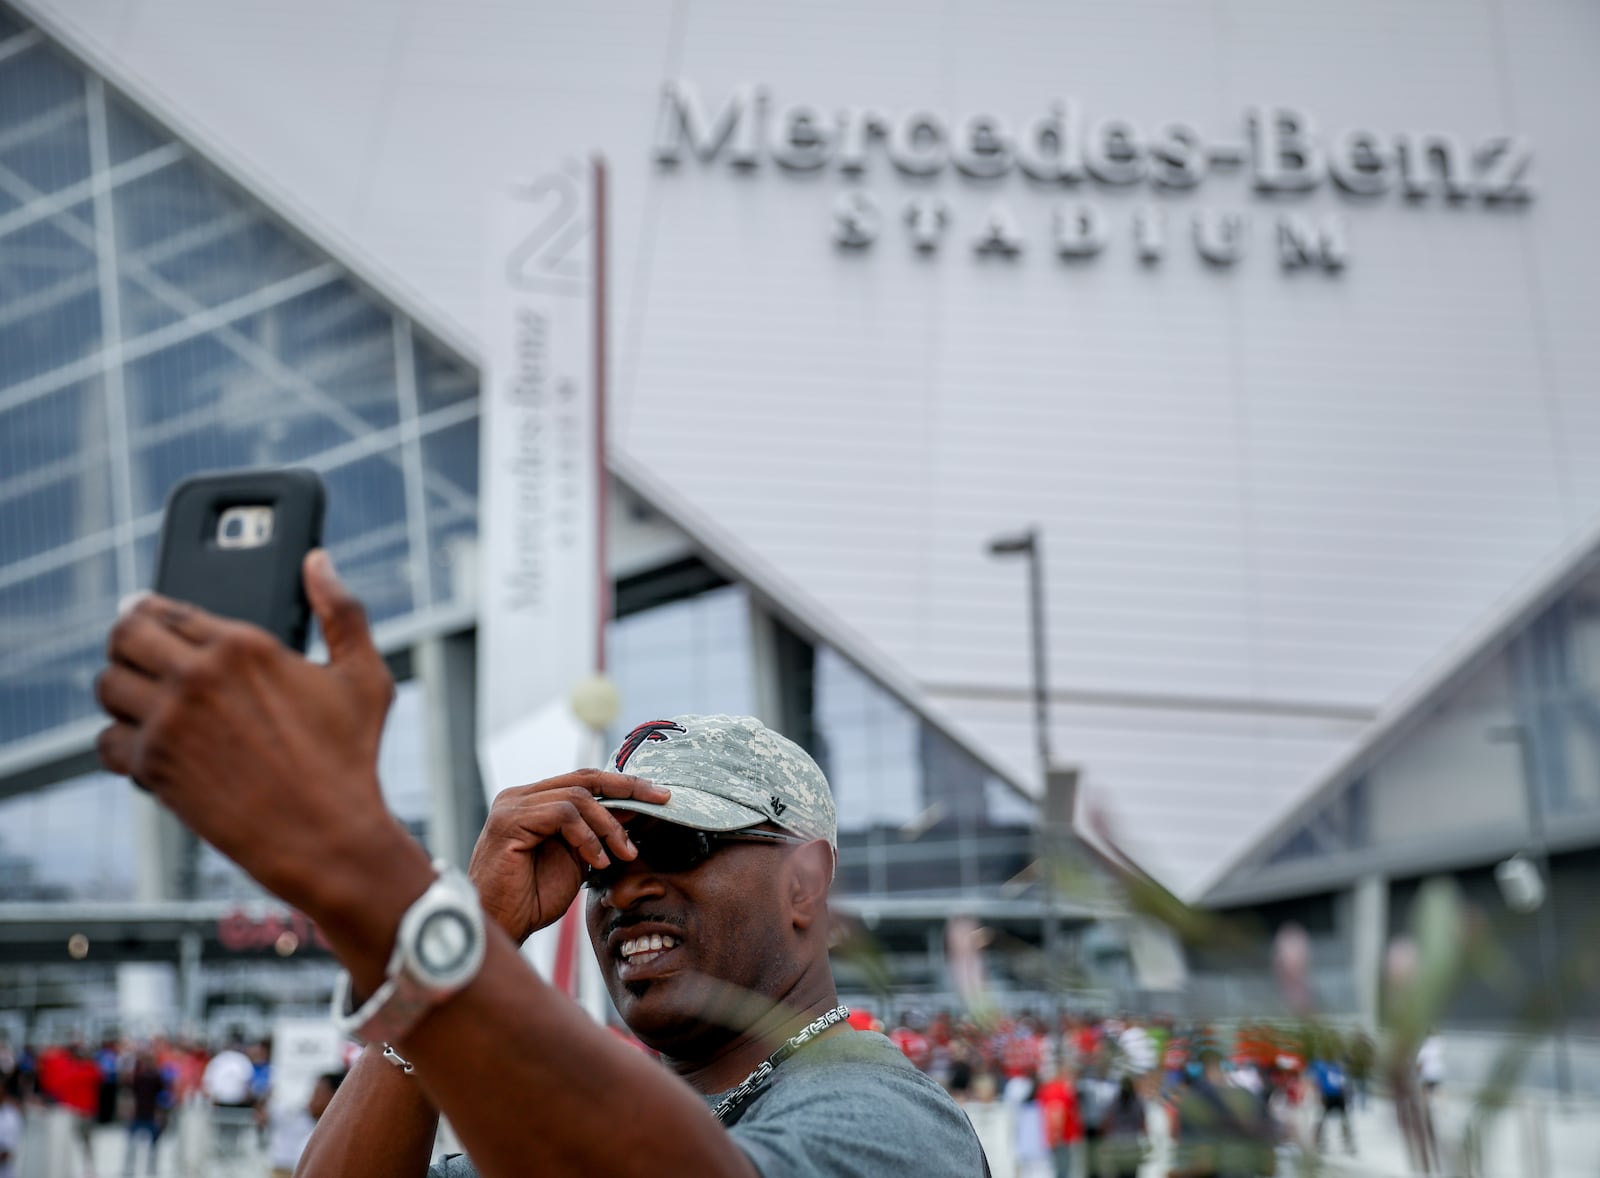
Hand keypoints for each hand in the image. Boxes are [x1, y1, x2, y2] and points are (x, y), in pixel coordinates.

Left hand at [95, 551, 432, 971]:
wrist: (327, 835)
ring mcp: (170, 722)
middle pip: (123, 634)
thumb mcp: (364, 676)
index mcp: (244, 644)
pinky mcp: (154, 767)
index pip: (167, 607)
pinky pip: (107, 741)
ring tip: (144, 699)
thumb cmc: (350, 757)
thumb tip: (318, 561)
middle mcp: (197, 676)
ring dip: (121, 690)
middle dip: (127, 641)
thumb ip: (341, 611)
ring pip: (107, 684)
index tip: (150, 617)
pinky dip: (122, 744)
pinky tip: (151, 746)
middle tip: (139, 653)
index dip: (154, 611)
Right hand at [468, 771, 669, 943]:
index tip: (659, 796)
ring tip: (623, 853)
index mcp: (534, 801)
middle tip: (660, 800)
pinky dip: (587, 836)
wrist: (501, 926)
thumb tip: (633, 810)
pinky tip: (597, 861)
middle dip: (628, 788)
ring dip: (609, 825)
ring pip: (578, 796)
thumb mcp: (577, 859)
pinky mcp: (509, 820)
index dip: (624, 784)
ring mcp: (513, 805)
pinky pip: (562, 814)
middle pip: (585, 778)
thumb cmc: (532, 898)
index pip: (585, 780)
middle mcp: (520, 796)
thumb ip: (597, 833)